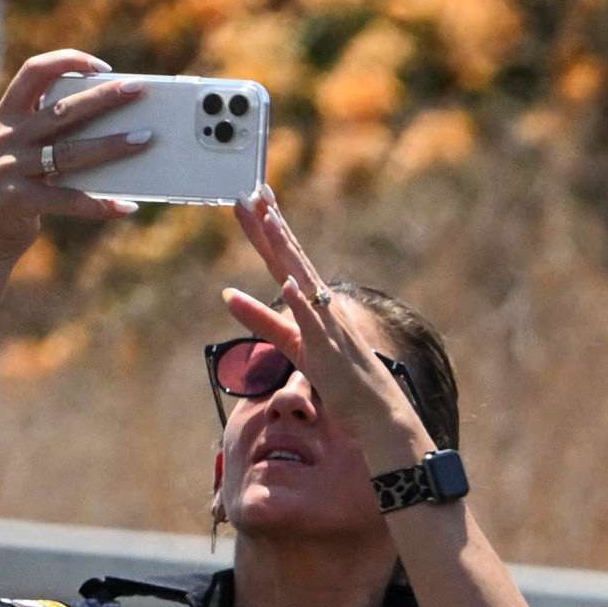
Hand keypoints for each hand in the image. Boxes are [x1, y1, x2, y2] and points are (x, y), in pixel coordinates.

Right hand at [0, 53, 148, 270]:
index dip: (66, 61)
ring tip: (145, 139)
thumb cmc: (17, 189)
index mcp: (6, 116)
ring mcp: (9, 166)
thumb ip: (53, 137)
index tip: (102, 66)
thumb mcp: (24, 153)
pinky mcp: (18, 199)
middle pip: (61, 110)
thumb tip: (117, 127)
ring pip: (70, 152)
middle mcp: (5, 136)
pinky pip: (68, 199)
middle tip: (139, 90)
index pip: (33, 73)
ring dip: (111, 145)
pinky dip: (100, 205)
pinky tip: (127, 207)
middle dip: (103, 97)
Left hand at [225, 191, 435, 478]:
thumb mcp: (294, 345)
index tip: (255, 196)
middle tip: (253, 190)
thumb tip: (225, 294)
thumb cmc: (343, 382)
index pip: (286, 259)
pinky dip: (302, 302)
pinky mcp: (332, 351)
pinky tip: (288, 282)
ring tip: (269, 219)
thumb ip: (262, 319)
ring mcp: (330, 327)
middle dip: (272, 224)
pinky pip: (315, 324)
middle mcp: (324, 307)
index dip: (269, 228)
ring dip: (287, 250)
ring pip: (304, 280)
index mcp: (315, 305)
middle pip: (292, 258)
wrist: (381, 416)